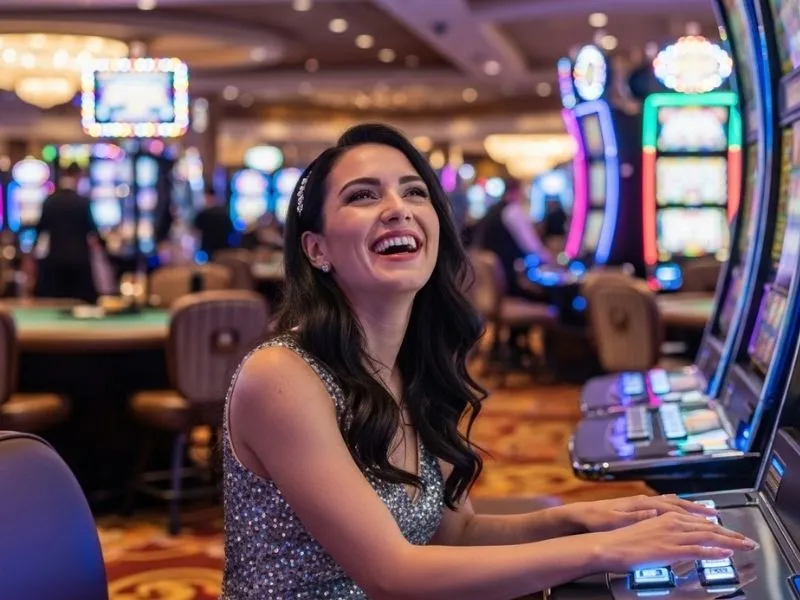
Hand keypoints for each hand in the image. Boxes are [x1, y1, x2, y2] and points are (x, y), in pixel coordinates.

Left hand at [566, 494, 717, 532]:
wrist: (581, 515)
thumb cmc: (596, 519)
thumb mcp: (613, 520)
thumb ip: (634, 517)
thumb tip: (653, 513)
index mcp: (641, 504)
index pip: (674, 508)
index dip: (695, 515)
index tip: (714, 520)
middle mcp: (645, 502)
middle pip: (678, 506)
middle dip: (700, 511)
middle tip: (719, 518)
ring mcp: (642, 504)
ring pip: (673, 505)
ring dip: (691, 509)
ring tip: (708, 514)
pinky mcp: (638, 508)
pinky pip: (664, 506)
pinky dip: (677, 509)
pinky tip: (683, 511)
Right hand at [592, 511, 756, 571]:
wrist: (607, 545)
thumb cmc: (621, 539)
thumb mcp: (644, 528)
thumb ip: (660, 526)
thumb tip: (670, 526)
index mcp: (665, 516)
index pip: (698, 520)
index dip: (717, 526)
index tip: (731, 531)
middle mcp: (671, 522)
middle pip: (707, 527)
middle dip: (730, 533)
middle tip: (747, 540)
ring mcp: (671, 536)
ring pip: (707, 536)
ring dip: (729, 541)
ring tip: (745, 545)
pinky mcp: (669, 549)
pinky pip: (697, 549)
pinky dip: (714, 551)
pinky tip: (726, 553)